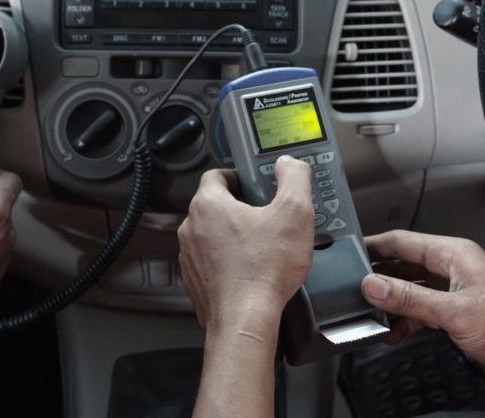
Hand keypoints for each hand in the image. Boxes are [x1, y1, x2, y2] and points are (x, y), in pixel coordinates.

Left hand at [178, 155, 313, 332]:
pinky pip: (211, 262)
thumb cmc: (264, 271)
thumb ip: (294, 179)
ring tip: (262, 246)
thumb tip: (289, 165)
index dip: (238, 176)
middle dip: (240, 208)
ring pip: (212, 235)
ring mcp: (190, 257)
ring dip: (233, 236)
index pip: (216, 174)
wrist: (245, 320)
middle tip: (266, 217)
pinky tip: (251, 270)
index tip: (254, 184)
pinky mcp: (195, 281)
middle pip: (215, 205)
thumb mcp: (294, 212)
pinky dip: (228, 262)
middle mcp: (191, 228)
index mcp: (208, 205)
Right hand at [361, 230, 484, 385]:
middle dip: (378, 276)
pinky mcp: (455, 311)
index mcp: (451, 254)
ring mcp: (452, 289)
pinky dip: (406, 319)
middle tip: (349, 286)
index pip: (402, 241)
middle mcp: (450, 267)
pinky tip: (393, 332)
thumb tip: (372, 285)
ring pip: (410, 288)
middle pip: (403, 264)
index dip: (373, 246)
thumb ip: (410, 298)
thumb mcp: (454, 311)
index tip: (347, 253)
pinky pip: (421, 309)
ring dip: (391, 301)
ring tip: (367, 312)